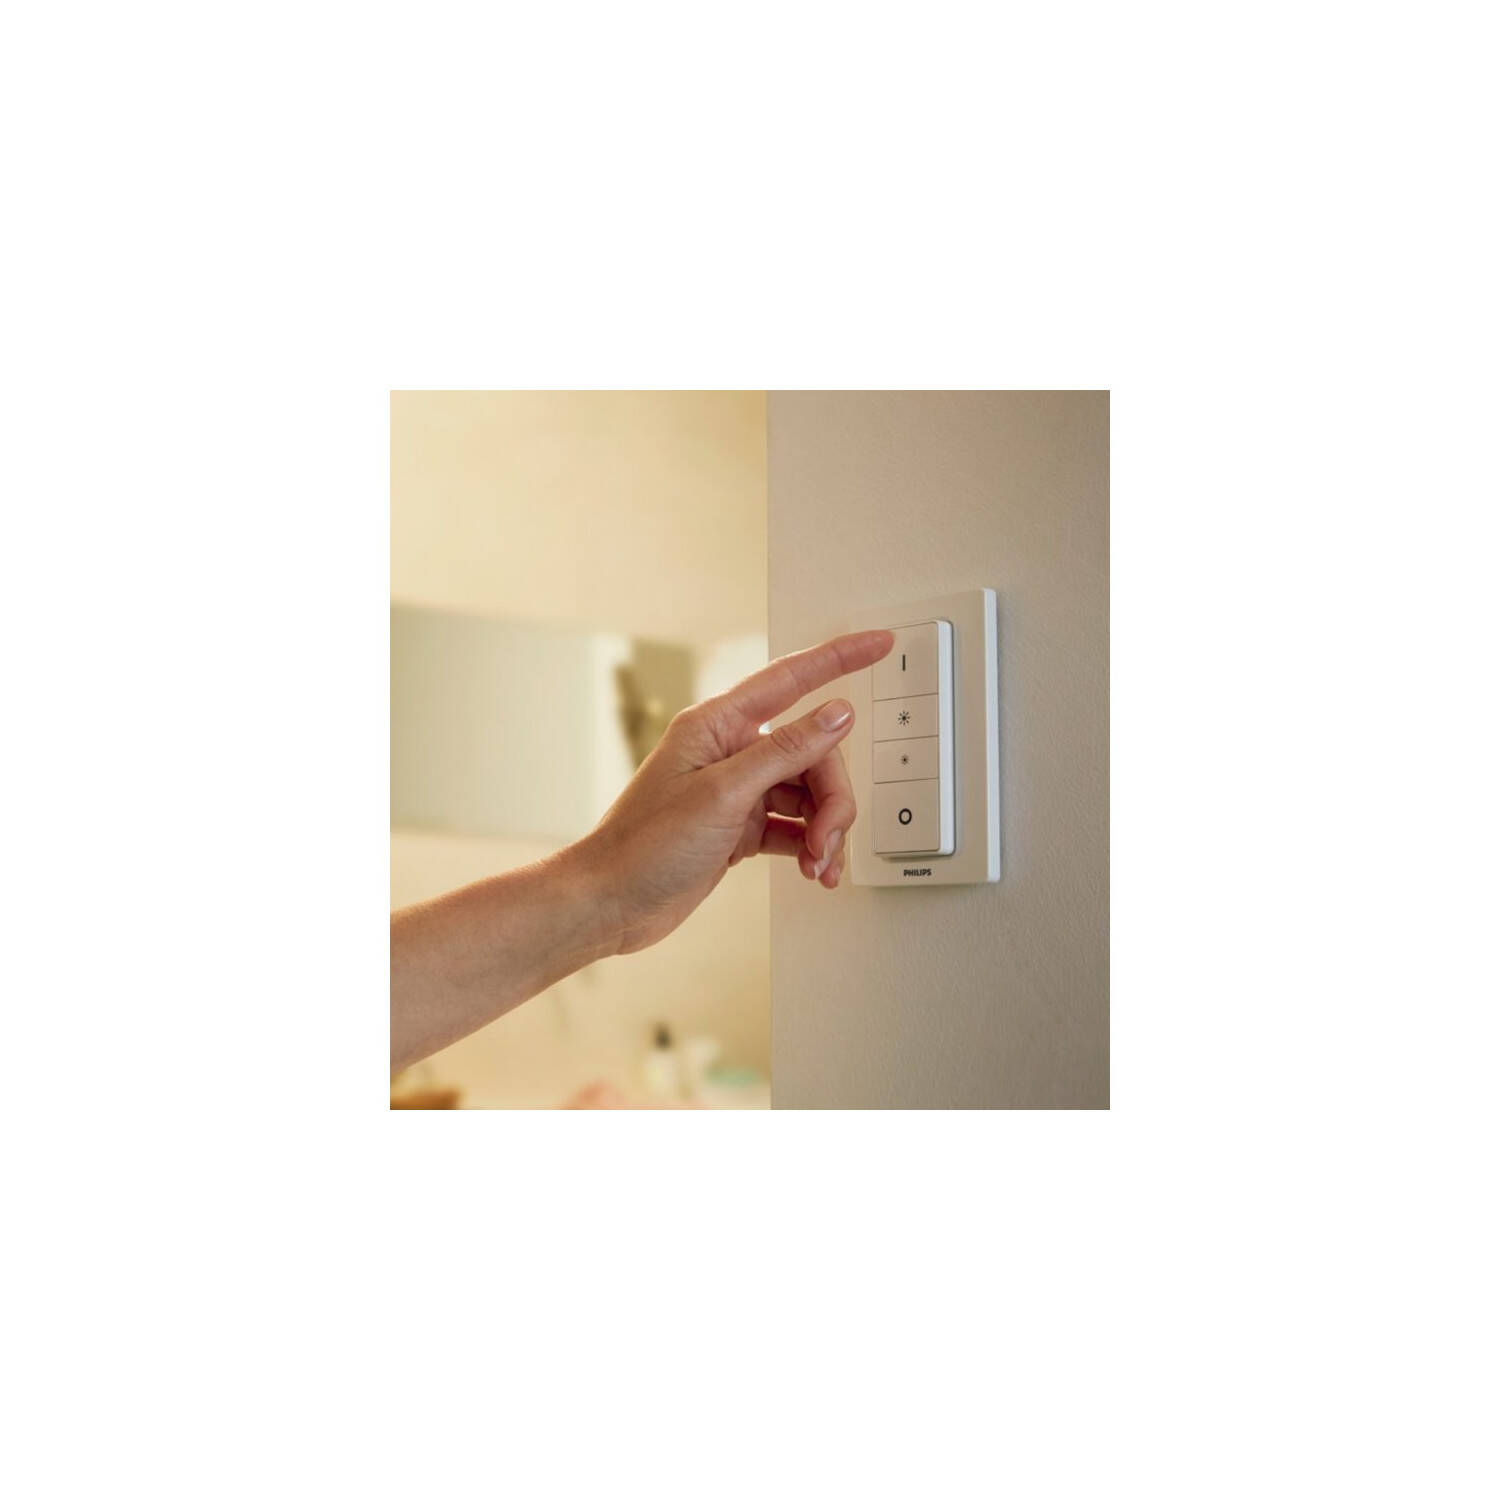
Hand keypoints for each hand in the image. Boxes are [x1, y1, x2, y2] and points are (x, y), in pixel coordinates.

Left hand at [583, 630, 893, 953]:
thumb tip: (835, 714)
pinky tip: (814, 869)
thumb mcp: (722, 795)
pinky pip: (796, 826)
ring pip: (809, 794)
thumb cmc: (643, 847)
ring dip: (824, 830)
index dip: (839, 659)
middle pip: (812, 755)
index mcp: (717, 726)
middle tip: (828, 839)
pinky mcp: (741, 827)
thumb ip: (785, 752)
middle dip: (833, 798)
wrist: (610, 904)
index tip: (877, 643)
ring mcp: (737, 791)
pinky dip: (811, 846)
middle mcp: (730, 752)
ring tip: (818, 864)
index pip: (791, 680)